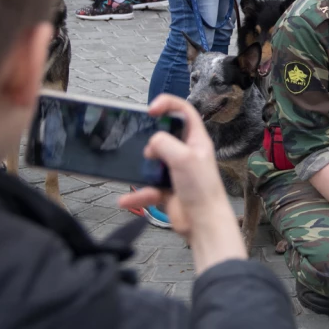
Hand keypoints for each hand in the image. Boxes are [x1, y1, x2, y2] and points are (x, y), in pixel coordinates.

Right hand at [118, 95, 233, 240]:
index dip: (168, 104)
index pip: (184, 112)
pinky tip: (125, 199)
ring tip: (137, 173)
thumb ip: (165, 143)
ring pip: (153, 163)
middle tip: (148, 150)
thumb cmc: (201, 188)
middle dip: (152, 141)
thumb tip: (152, 142)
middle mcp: (187, 154)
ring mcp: (176, 172)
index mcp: (196, 141)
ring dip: (142, 169)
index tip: (151, 108)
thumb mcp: (183, 158)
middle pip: (165, 137)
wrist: (203, 223)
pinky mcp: (167, 190)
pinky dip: (137, 194)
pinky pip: (147, 188)